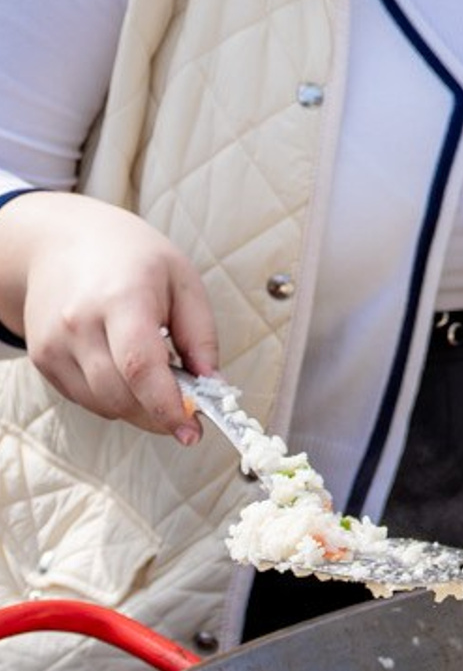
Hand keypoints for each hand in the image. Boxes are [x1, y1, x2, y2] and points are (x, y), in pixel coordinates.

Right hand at [0, 191, 219, 438]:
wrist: (63, 241)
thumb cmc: (132, 258)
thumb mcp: (183, 281)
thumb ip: (201, 336)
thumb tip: (213, 386)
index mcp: (121, 298)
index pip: (140, 366)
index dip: (167, 406)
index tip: (192, 430)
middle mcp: (79, 323)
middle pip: (119, 394)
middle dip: (158, 415)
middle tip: (187, 413)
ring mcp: (53, 343)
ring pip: (100, 404)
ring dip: (137, 410)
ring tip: (160, 384)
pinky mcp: (42, 358)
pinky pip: (83, 398)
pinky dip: (113, 399)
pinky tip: (128, 376)